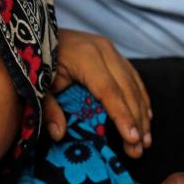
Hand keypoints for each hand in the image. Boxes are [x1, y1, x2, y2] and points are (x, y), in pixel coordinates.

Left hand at [42, 29, 151, 157]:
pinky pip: (133, 77)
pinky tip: (145, 117)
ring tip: (146, 140)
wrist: (37, 34)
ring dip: (142, 113)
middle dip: (136, 121)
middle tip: (140, 149)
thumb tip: (59, 135)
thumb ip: (49, 109)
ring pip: (134, 84)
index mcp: (86, 57)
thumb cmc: (39, 61)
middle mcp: (103, 51)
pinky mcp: (113, 52)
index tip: (132, 139)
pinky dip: (140, 98)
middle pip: (127, 90)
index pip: (109, 91)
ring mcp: (110, 50)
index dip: (122, 116)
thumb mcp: (39, 85)